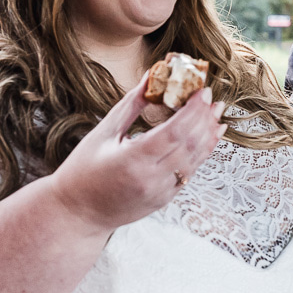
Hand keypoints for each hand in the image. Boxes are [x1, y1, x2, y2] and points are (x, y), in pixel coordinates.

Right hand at [47, 76, 225, 237]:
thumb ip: (131, 105)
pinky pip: (188, 173)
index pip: (175, 132)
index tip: (202, 92)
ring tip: (216, 115)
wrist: (77, 214)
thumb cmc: (82, 171)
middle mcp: (150, 179)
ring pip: (194, 161)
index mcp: (133, 160)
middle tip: (212, 99)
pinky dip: (200, 154)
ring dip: (208, 136)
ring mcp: (159, 193)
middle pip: (189, 145)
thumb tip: (152, 78)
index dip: (193, 110)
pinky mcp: (163, 200)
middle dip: (204, 119)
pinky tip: (207, 138)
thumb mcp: (103, 133)